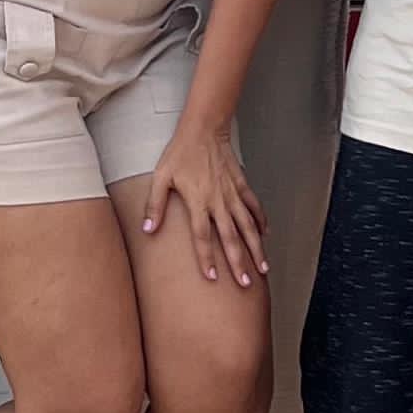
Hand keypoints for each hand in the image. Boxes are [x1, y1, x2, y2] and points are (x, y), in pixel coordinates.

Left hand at [142, 118, 266, 285]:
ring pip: (247, 226)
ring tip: (262, 268)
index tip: (212, 277)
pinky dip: (261, 221)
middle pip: (230, 237)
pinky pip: (254, 206)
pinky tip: (265, 235)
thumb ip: (154, 205)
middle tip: (245, 283)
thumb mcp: (161, 177)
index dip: (207, 258)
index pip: (202, 237)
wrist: (204, 129)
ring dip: (255, 248)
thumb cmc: (180, 153)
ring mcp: (232, 194)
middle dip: (238, 262)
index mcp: (198, 201)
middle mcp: (218, 201)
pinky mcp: (241, 185)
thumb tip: (147, 230)